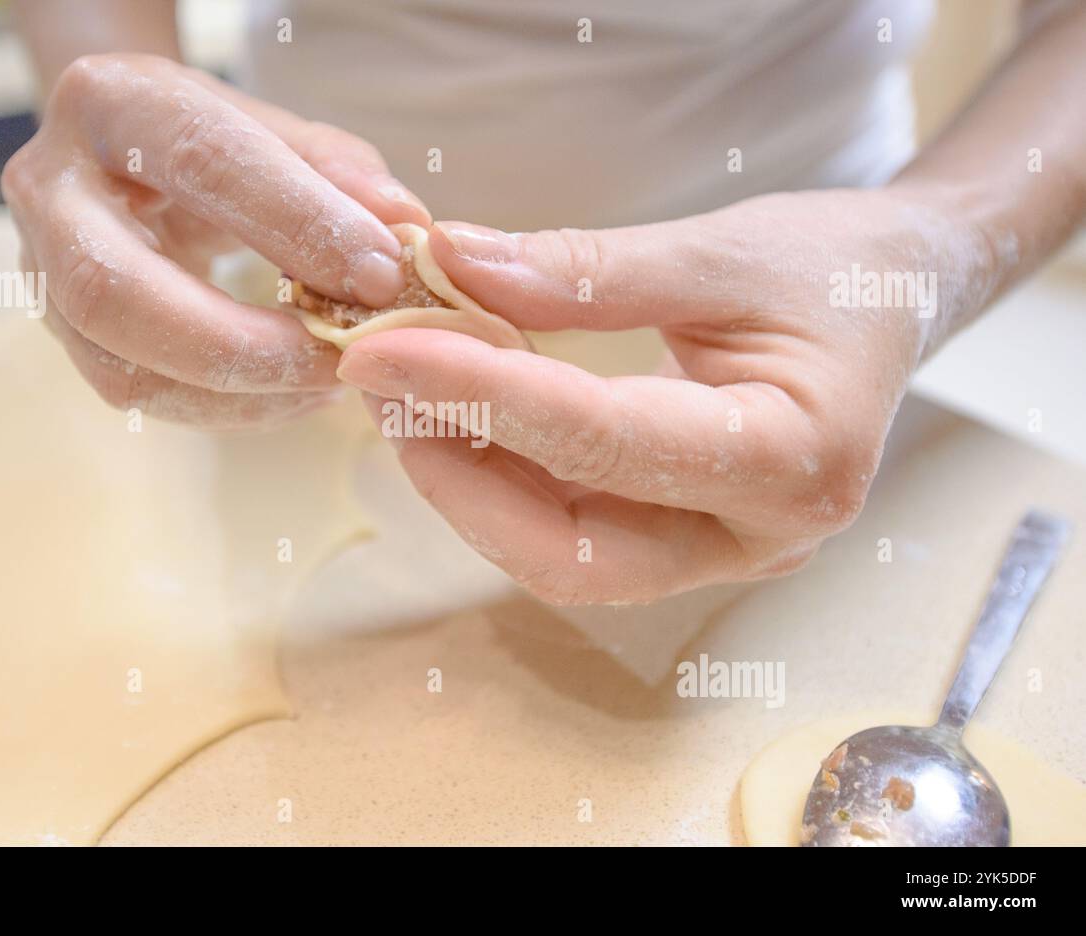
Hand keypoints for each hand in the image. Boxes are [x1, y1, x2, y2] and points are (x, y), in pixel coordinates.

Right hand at [3, 53, 428, 429]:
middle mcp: (52, 188)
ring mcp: (40, 273)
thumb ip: (341, 173)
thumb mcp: (276, 133)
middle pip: (117, 290)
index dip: (296, 221)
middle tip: (342, 359)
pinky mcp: (64, 336)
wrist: (125, 161)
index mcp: (112, 105)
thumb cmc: (215, 145)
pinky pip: (140, 395)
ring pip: (121, 366)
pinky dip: (230, 408)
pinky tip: (295, 394)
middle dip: (242, 344)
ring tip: (330, 381)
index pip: (202, 161)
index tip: (383, 274)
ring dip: (241, 392)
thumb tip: (405, 228)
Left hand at [336, 189, 993, 603]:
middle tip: (383, 384)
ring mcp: (718, 551)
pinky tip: (456, 411)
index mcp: (794, 459)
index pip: (605, 442)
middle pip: (573, 552)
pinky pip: (571, 531)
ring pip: (560, 555)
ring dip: (468, 480)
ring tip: (406, 390)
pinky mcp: (681, 540)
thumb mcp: (722, 249)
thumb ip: (588, 270)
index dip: (483, 398)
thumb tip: (453, 265)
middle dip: (461, 475)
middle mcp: (758, 535)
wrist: (893, 301)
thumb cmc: (831, 269)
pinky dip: (502, 477)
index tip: (386, 352)